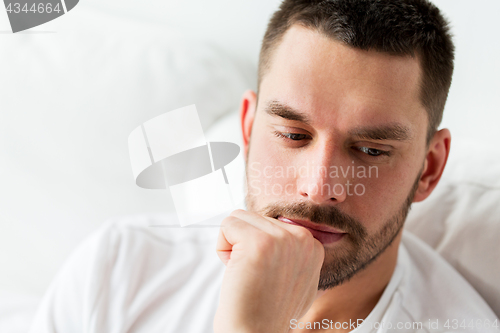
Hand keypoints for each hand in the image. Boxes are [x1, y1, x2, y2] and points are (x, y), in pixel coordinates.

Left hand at [213, 209, 324, 332]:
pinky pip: (228, 224)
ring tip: (246, 273)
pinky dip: (222, 247)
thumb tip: (278, 231)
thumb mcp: (294, 278)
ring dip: (233, 245)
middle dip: (245, 245)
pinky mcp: (258, 242)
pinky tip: (235, 270)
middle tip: (254, 277)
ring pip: (240, 218)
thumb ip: (291, 252)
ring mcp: (282, 239)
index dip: (260, 249)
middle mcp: (302, 239)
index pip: (271, 223)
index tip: (267, 277)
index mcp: (312, 246)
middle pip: (255, 217)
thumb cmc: (266, 312)